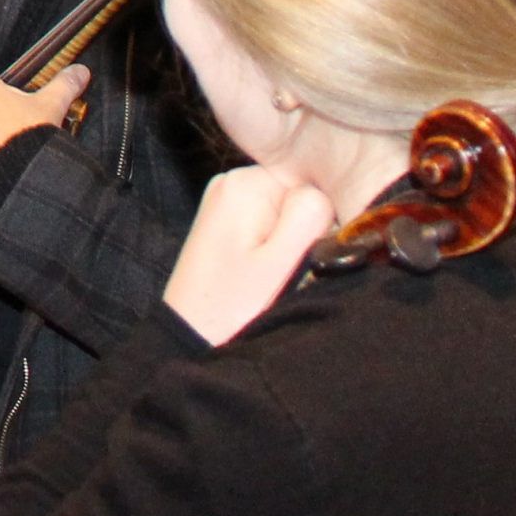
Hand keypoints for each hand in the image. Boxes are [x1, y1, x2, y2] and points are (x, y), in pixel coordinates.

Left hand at [162, 164, 337, 346]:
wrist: (190, 334)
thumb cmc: (233, 303)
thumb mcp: (279, 262)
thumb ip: (308, 217)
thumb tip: (324, 190)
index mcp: (245, 183)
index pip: (309, 185)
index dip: (318, 221)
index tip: (300, 253)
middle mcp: (231, 181)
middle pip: (295, 196)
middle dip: (301, 231)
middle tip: (282, 267)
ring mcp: (224, 199)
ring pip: (283, 211)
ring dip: (287, 241)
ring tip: (268, 272)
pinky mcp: (222, 220)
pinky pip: (265, 221)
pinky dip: (271, 245)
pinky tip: (259, 270)